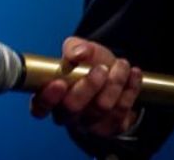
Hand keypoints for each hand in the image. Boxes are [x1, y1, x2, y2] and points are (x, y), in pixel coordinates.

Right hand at [29, 37, 143, 137]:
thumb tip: (77, 54)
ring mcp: (90, 123)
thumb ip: (74, 47)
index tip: (59, 83)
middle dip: (89, 86)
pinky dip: (130, 90)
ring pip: (101, 107)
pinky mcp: (112, 127)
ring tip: (121, 64)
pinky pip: (122, 111)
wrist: (113, 75)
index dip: (48, 98)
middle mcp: (67, 115)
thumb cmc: (88, 63)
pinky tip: (133, 75)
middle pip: (72, 107)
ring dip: (114, 83)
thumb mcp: (78, 48)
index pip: (40, 107)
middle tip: (101, 68)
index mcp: (51, 97)